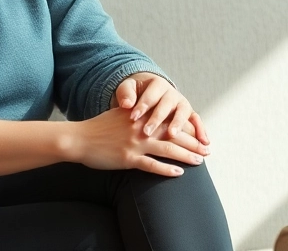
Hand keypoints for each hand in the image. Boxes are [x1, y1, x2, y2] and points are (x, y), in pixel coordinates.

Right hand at [68, 106, 206, 176]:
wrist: (80, 138)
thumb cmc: (100, 126)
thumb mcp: (121, 114)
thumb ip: (139, 113)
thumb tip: (154, 115)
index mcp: (142, 116)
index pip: (171, 120)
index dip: (188, 127)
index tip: (200, 133)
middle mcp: (142, 128)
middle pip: (175, 134)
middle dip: (193, 142)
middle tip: (208, 148)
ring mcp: (135, 144)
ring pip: (168, 149)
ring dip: (186, 155)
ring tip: (200, 160)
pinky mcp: (128, 159)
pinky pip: (152, 165)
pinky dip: (167, 169)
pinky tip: (179, 173)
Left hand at [112, 72, 210, 145]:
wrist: (148, 92)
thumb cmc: (135, 93)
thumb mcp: (127, 88)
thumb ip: (126, 93)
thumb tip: (126, 104)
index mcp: (157, 84)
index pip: (151, 94)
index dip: (142, 105)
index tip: (133, 117)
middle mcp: (172, 92)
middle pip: (166, 104)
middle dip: (157, 118)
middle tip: (146, 131)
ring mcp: (182, 103)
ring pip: (183, 112)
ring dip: (178, 124)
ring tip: (172, 135)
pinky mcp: (188, 114)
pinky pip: (196, 121)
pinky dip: (201, 130)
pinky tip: (203, 141)